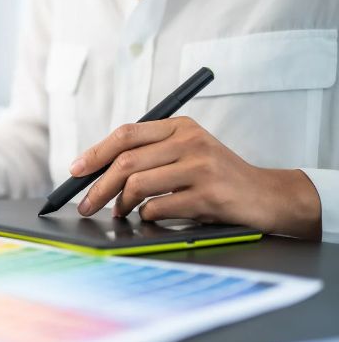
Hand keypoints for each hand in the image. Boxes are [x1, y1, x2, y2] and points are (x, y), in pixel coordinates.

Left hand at [70, 117, 321, 238]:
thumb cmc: (216, 176)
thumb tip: (97, 170)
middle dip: (98, 186)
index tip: (75, 170)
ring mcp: (200, 167)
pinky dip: (145, 215)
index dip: (95, 152)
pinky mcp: (207, 195)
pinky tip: (148, 216)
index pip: (126, 134)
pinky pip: (158, 207)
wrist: (266, 195)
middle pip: (126, 162)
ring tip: (119, 212)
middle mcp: (190, 141)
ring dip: (120, 204)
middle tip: (85, 204)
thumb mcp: (187, 151)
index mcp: (180, 126)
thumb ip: (150, 153)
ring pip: (138, 185)